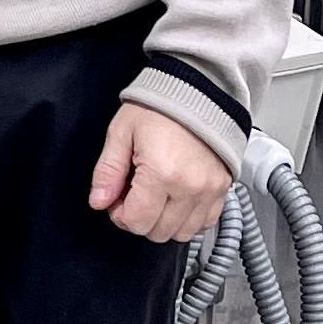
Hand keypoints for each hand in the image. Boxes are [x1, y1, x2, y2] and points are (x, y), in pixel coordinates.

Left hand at [87, 101, 231, 244]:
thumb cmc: (160, 107)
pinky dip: (188, 219)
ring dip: (164, 222)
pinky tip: (176, 199)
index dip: (119, 215)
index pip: (136, 221)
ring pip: (183, 233)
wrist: (198, 91)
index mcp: (162, 172)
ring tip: (156, 196)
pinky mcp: (223, 188)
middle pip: (158, 232)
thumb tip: (99, 200)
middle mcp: (190, 187)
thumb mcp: (121, 133)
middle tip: (134, 195)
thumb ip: (108, 171)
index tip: (118, 199)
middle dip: (140, 219)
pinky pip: (205, 222)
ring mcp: (210, 190)